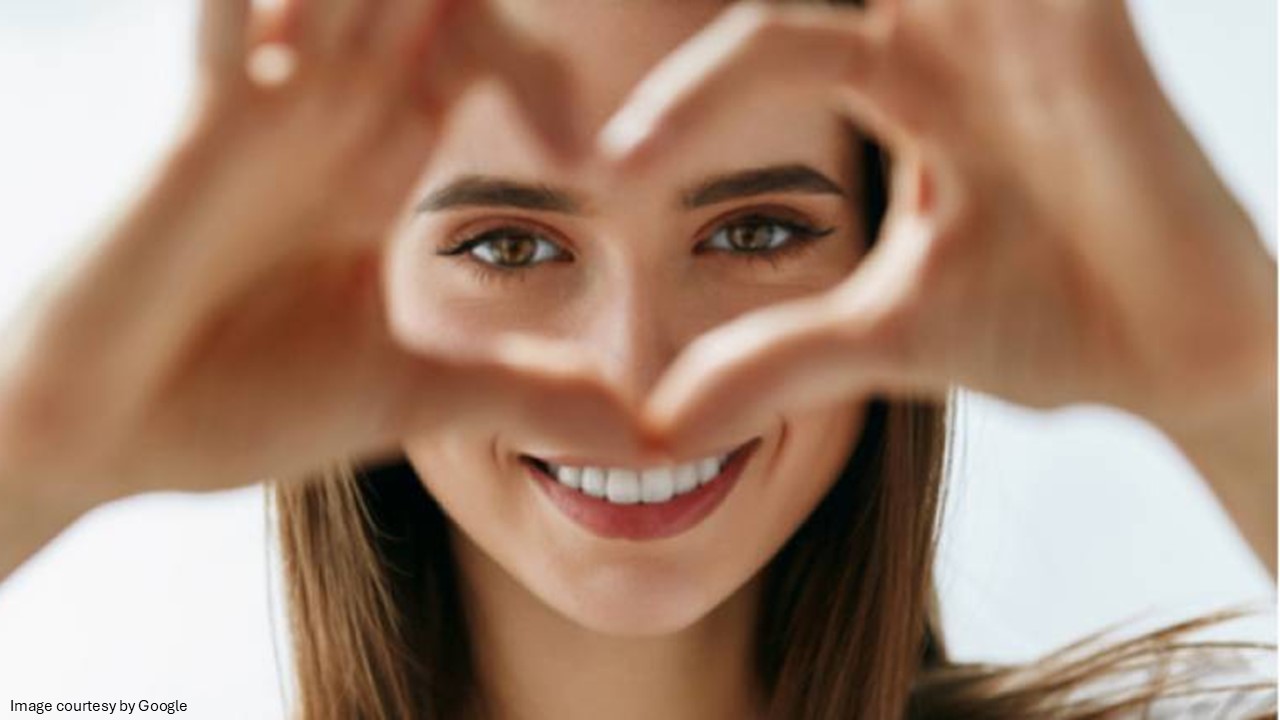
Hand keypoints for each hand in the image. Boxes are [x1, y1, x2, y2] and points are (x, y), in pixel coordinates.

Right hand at [0, 0, 643, 504]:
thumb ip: (524, 395)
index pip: (479, 55)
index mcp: (384, 162)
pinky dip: (269, 0)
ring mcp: (271, 108)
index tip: (583, 158)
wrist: (115, 437)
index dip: (539, 75)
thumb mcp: (416, 396)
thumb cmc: (246, 405)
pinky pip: (236, 20)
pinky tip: (305, 3)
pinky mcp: (207, 124)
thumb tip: (641, 438)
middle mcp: (333, 115)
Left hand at [598, 0, 1276, 456]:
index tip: (610, 171)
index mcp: (900, 83)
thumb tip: (657, 432)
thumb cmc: (1040, 328)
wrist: (1178, 357)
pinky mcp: (1096, 30)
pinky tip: (983, 1)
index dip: (690, 100)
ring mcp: (1026, 26)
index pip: (770, 44)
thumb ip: (776, 359)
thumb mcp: (883, 339)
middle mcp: (956, 38)